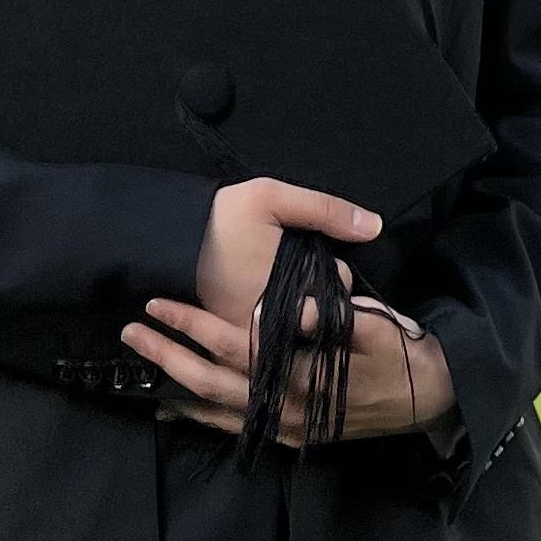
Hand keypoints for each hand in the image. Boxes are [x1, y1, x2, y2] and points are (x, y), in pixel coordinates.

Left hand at [125, 284, 459, 448]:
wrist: (429, 399)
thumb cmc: (400, 352)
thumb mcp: (375, 327)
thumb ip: (329, 319)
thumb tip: (285, 309)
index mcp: (303, 375)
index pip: (235, 347)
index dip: (194, 325)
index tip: (160, 303)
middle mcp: (287, 409)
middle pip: (212, 384)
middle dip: (168, 357)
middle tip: (131, 332)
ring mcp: (286, 429)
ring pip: (217, 412)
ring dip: (175, 388)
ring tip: (140, 368)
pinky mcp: (290, 438)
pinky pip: (235, 428)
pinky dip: (200, 417)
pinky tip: (175, 407)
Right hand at [192, 176, 376, 334]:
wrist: (166, 239)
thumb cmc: (221, 218)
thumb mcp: (272, 197)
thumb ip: (326, 210)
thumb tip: (374, 226)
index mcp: (289, 298)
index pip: (336, 297)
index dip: (335, 276)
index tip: (318, 260)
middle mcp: (273, 329)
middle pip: (320, 318)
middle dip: (320, 295)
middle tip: (300, 270)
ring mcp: (252, 340)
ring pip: (298, 331)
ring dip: (301, 312)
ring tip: (288, 285)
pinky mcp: (235, 343)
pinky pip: (273, 340)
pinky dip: (280, 325)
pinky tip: (276, 304)